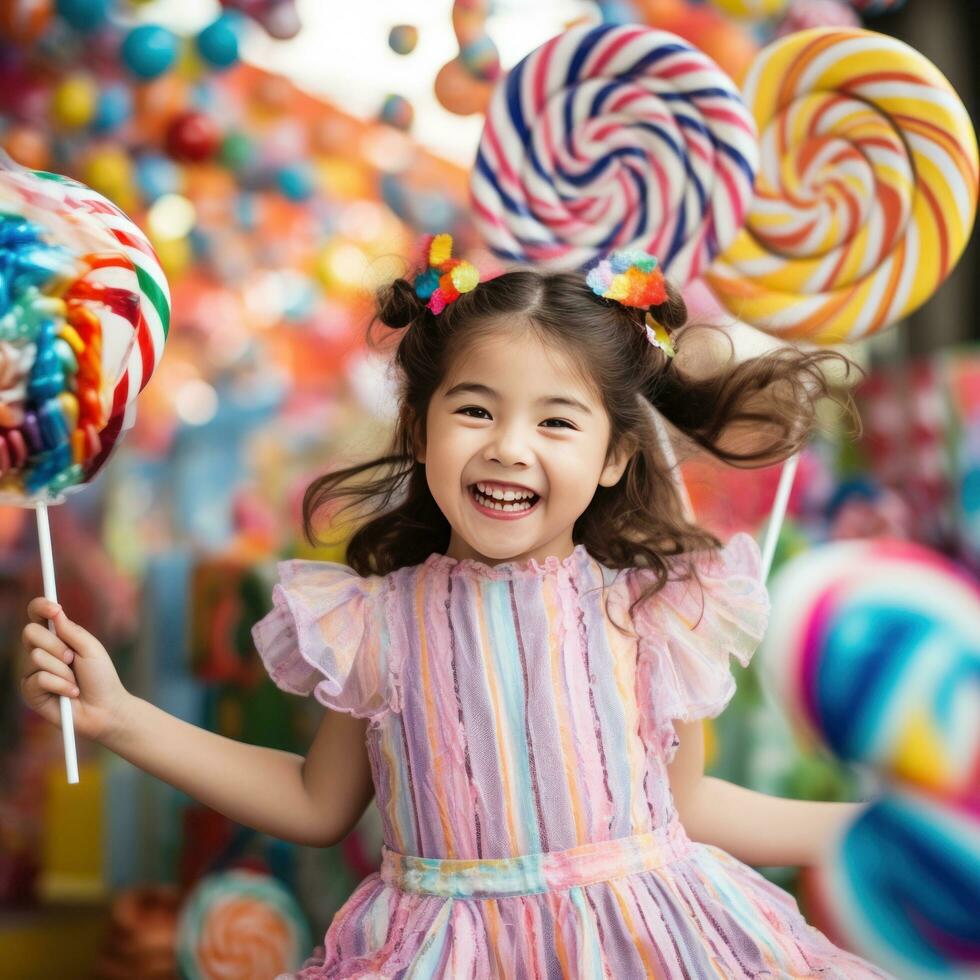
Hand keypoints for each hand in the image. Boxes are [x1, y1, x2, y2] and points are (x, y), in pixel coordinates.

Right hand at [19, 598, 132, 743]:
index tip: (54, 608)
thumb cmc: (101, 677)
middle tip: (73, 658)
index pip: (37, 615)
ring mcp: (32, 671)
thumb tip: (56, 612)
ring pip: (35, 657)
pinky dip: (61, 685)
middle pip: (30, 632)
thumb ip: (71, 630)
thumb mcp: (91, 648)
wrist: (105, 708)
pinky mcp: (30, 691)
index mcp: (56, 637)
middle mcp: (40, 651)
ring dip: (62, 670)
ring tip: (75, 681)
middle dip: (56, 645)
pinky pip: (38, 678)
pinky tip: (70, 693)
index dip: (40, 606)